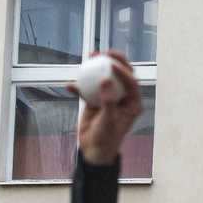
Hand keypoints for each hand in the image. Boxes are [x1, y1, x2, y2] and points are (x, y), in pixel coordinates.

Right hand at [67, 50, 141, 164]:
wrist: (94, 150)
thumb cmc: (106, 138)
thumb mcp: (108, 121)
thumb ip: (108, 100)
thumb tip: (106, 80)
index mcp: (133, 102)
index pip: (131, 82)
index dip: (123, 70)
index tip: (110, 63)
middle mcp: (123, 98)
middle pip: (120, 74)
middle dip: (114, 60)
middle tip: (103, 52)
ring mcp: (109, 98)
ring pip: (103, 78)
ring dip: (95, 67)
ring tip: (88, 57)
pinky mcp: (96, 101)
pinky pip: (87, 90)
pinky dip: (79, 87)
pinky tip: (70, 86)